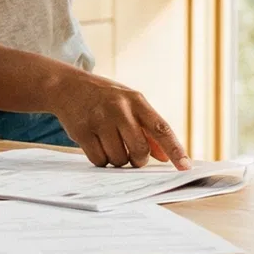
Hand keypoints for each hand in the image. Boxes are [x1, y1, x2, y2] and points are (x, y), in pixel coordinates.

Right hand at [45, 71, 190, 169]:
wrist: (67, 86)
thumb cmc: (105, 98)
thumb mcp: (130, 105)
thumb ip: (148, 129)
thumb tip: (166, 156)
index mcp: (136, 101)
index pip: (161, 128)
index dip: (175, 149)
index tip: (185, 166)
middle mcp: (119, 109)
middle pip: (139, 150)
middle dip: (138, 159)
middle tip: (133, 155)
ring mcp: (99, 120)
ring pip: (119, 159)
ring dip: (118, 160)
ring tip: (111, 145)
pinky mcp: (82, 131)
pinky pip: (99, 160)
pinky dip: (101, 159)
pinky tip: (98, 146)